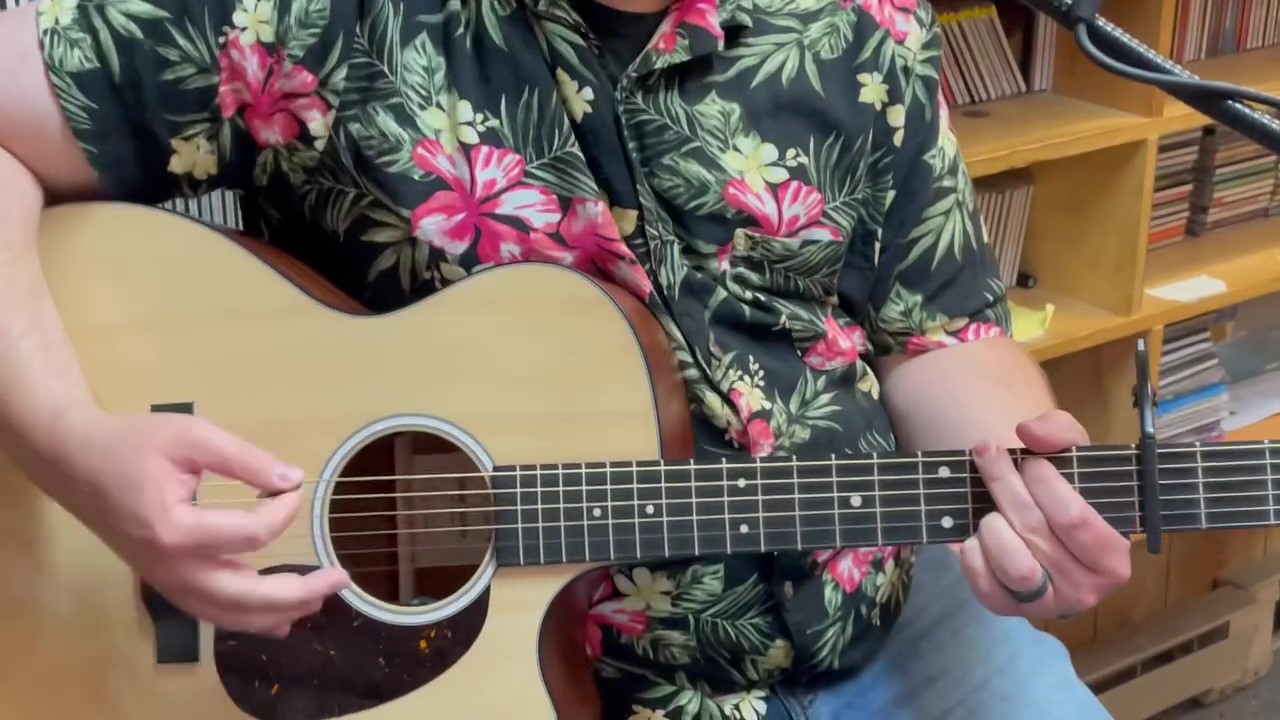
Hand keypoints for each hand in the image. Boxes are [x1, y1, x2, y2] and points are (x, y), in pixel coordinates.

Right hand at [48, 412, 350, 636]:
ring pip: (227, 614)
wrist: (74, 461)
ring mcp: (164, 581)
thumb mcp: (192, 437)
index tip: (294, 486)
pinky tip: (279, 620)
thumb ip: (244, 459)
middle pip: (242, 596)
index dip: (283, 512)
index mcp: (174, 531)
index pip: (250, 536)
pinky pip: (210, 611)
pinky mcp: (165, 581)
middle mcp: (169, 568)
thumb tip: (293, 480)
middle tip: (341, 577)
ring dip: (277, 612)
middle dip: (298, 591)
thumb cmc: (132, 444)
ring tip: (320, 601)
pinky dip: (247, 618)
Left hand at [951, 410, 1131, 619]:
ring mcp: (1045, 605)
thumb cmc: (1063, 488)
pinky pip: (983, 586)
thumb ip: (1062, 432)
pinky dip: (972, 554)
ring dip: (993, 525)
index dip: (1044, 483)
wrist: (1038, 520)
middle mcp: (1085, 591)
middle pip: (1035, 533)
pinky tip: (975, 534)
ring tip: (990, 507)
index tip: (1029, 461)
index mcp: (1113, 559)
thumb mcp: (1074, 453)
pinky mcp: (1007, 610)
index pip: (1073, 519)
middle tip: (989, 455)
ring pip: (1012, 565)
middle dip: (1005, 485)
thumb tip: (1029, 432)